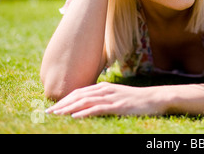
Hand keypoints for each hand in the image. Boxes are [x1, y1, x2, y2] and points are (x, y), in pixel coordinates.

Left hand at [45, 82, 166, 117]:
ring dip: (69, 108)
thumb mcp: (118, 95)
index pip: (79, 92)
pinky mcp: (118, 106)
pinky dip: (85, 112)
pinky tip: (75, 117)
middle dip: (62, 104)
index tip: (53, 107)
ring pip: (85, 101)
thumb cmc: (137, 99)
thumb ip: (103, 97)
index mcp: (104, 87)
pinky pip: (98, 109)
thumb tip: (88, 103)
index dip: (65, 99)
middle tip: (48, 112)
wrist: (155, 98)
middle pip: (79, 95)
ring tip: (57, 114)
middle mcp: (105, 90)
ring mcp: (112, 98)